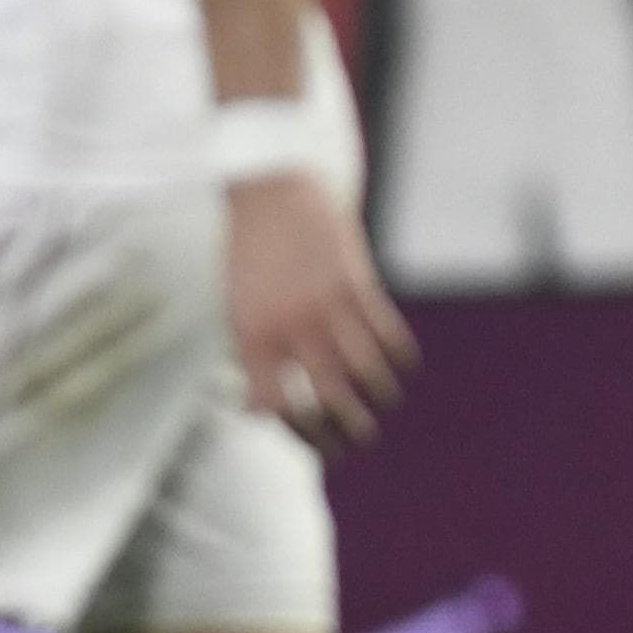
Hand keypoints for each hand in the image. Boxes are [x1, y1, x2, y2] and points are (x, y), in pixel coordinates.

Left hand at [228, 172, 415, 444]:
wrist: (270, 190)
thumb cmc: (249, 253)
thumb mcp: (234, 310)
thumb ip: (250, 362)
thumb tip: (259, 412)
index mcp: (254, 337)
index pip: (281, 407)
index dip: (301, 434)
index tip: (314, 442)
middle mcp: (292, 327)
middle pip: (330, 398)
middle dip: (347, 429)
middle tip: (356, 440)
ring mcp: (329, 306)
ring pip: (367, 371)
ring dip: (378, 396)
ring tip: (379, 403)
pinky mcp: (358, 283)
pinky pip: (387, 334)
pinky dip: (397, 357)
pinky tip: (396, 367)